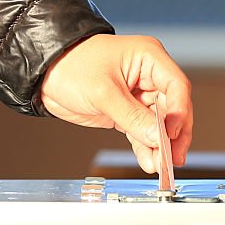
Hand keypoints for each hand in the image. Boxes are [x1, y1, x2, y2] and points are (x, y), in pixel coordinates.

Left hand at [40, 34, 192, 172]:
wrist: (45, 75)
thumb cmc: (71, 66)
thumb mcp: (103, 92)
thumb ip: (132, 117)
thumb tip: (159, 137)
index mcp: (149, 58)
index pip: (177, 86)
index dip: (179, 112)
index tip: (172, 134)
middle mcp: (148, 76)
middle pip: (173, 108)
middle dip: (173, 134)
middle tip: (172, 157)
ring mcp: (138, 94)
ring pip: (159, 124)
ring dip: (160, 145)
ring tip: (160, 166)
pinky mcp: (126, 111)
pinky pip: (142, 131)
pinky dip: (146, 147)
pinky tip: (149, 161)